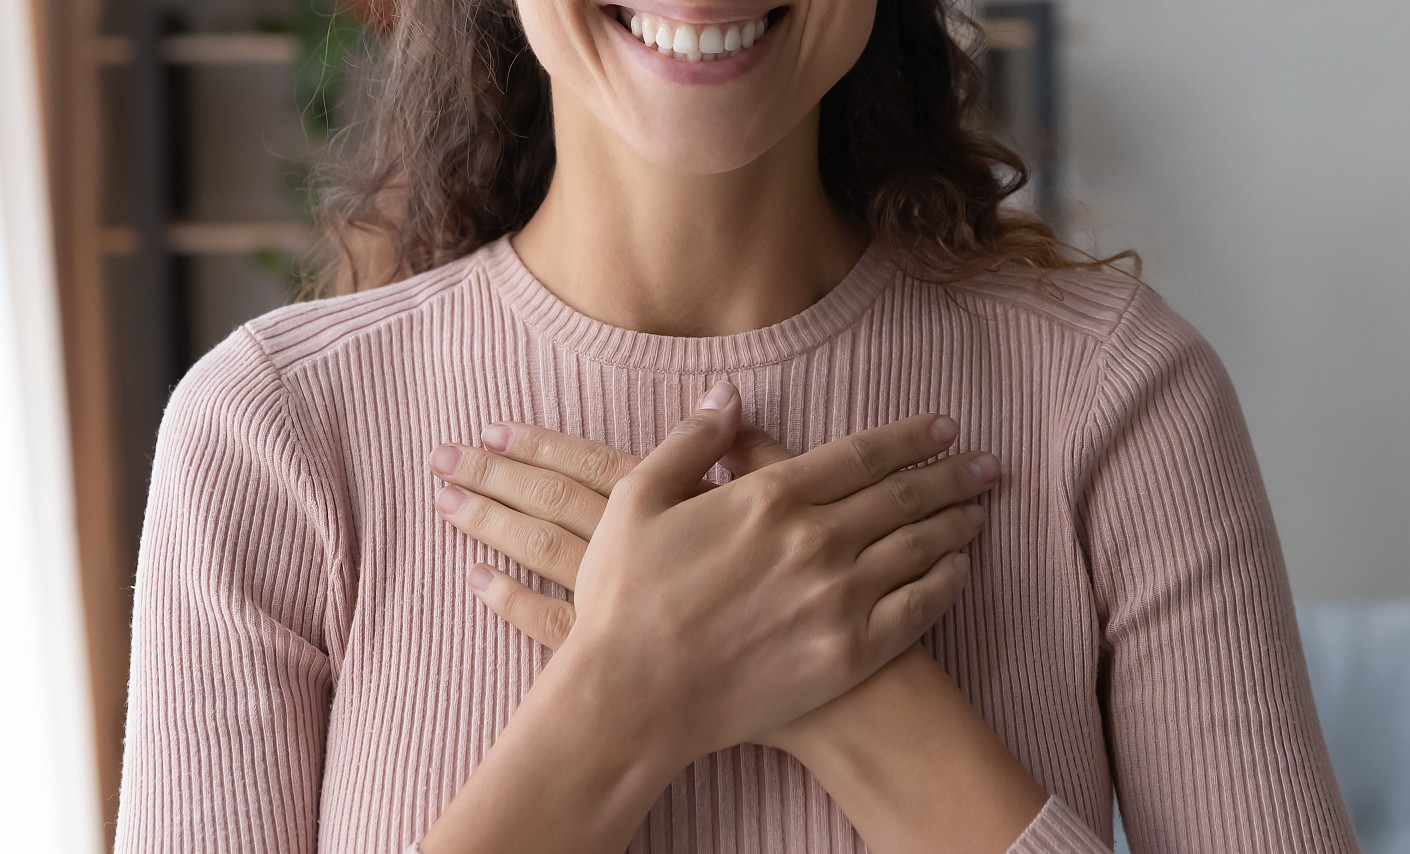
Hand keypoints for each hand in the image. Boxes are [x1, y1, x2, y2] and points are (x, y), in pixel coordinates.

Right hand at [431, 383, 999, 755]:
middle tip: (987, 462)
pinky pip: (915, 611)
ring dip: (955, 523)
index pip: (861, 454)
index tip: (943, 427)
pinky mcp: (848, 653)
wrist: (633, 699)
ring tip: (981, 508)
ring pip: (917, 548)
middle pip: (902, 496)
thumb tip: (728, 392)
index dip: (909, 437)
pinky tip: (960, 571)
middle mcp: (816, 541)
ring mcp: (838, 599)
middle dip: (951, 474)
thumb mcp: (637, 500)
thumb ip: (690, 441)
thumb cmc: (625, 598)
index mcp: (770, 497)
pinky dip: (945, 585)